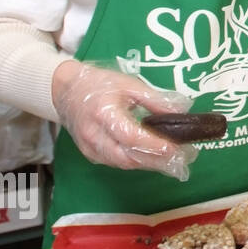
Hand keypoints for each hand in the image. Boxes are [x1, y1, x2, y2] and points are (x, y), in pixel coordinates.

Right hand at [50, 60, 195, 178]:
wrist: (67, 90)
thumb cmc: (100, 85)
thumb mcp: (130, 85)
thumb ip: (155, 100)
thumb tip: (179, 112)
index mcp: (103, 113)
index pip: (130, 136)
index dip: (152, 145)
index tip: (173, 148)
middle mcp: (94, 134)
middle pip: (127, 156)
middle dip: (155, 160)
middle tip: (180, 158)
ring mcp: (89, 147)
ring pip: (122, 163)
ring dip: (147, 164)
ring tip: (171, 160)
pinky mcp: (90, 154)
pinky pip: (116, 163)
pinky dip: (135, 162)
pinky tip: (152, 158)